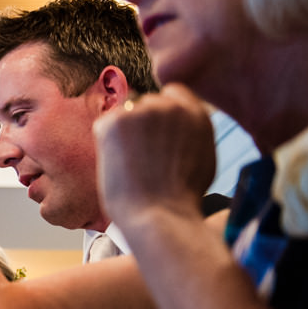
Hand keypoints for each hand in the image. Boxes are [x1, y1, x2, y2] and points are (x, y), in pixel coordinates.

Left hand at [94, 84, 216, 233]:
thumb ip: (191, 130)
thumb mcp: (202, 155)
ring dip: (124, 131)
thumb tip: (177, 120)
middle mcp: (170, 105)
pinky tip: (119, 164)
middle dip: (142, 124)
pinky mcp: (115, 121)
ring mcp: (142, 111)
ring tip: (133, 164)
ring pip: (125, 113)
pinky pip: (104, 125)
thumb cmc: (180, 197)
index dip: (161, 115)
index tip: (157, 135)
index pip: (172, 93)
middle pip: (147, 103)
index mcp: (196, 112)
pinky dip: (106, 142)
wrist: (160, 215)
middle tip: (142, 157)